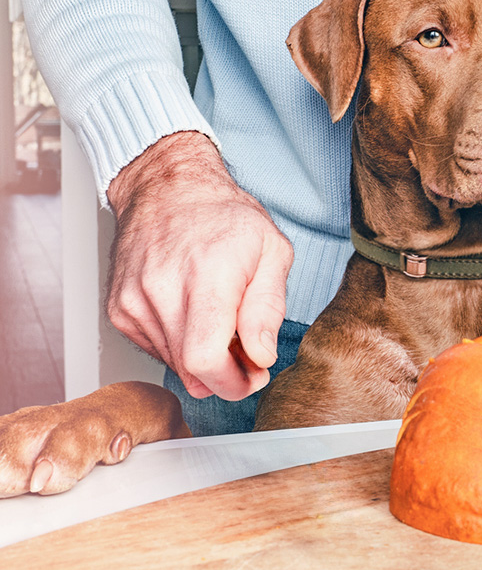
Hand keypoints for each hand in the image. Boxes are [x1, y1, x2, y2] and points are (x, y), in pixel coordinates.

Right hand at [106, 132, 293, 400]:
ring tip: (221, 323)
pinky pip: (155, 349)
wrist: (168, 187)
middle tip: (246, 355)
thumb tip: (260, 356)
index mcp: (206, 276)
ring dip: (203, 359)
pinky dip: (180, 344)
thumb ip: (268, 308)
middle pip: (191, 370)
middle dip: (226, 376)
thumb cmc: (225, 216)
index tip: (252, 376)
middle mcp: (162, 290)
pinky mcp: (119, 309)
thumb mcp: (272, 251)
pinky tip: (194, 315)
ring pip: (174, 364)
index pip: (205, 359)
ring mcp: (134, 301)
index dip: (233, 382)